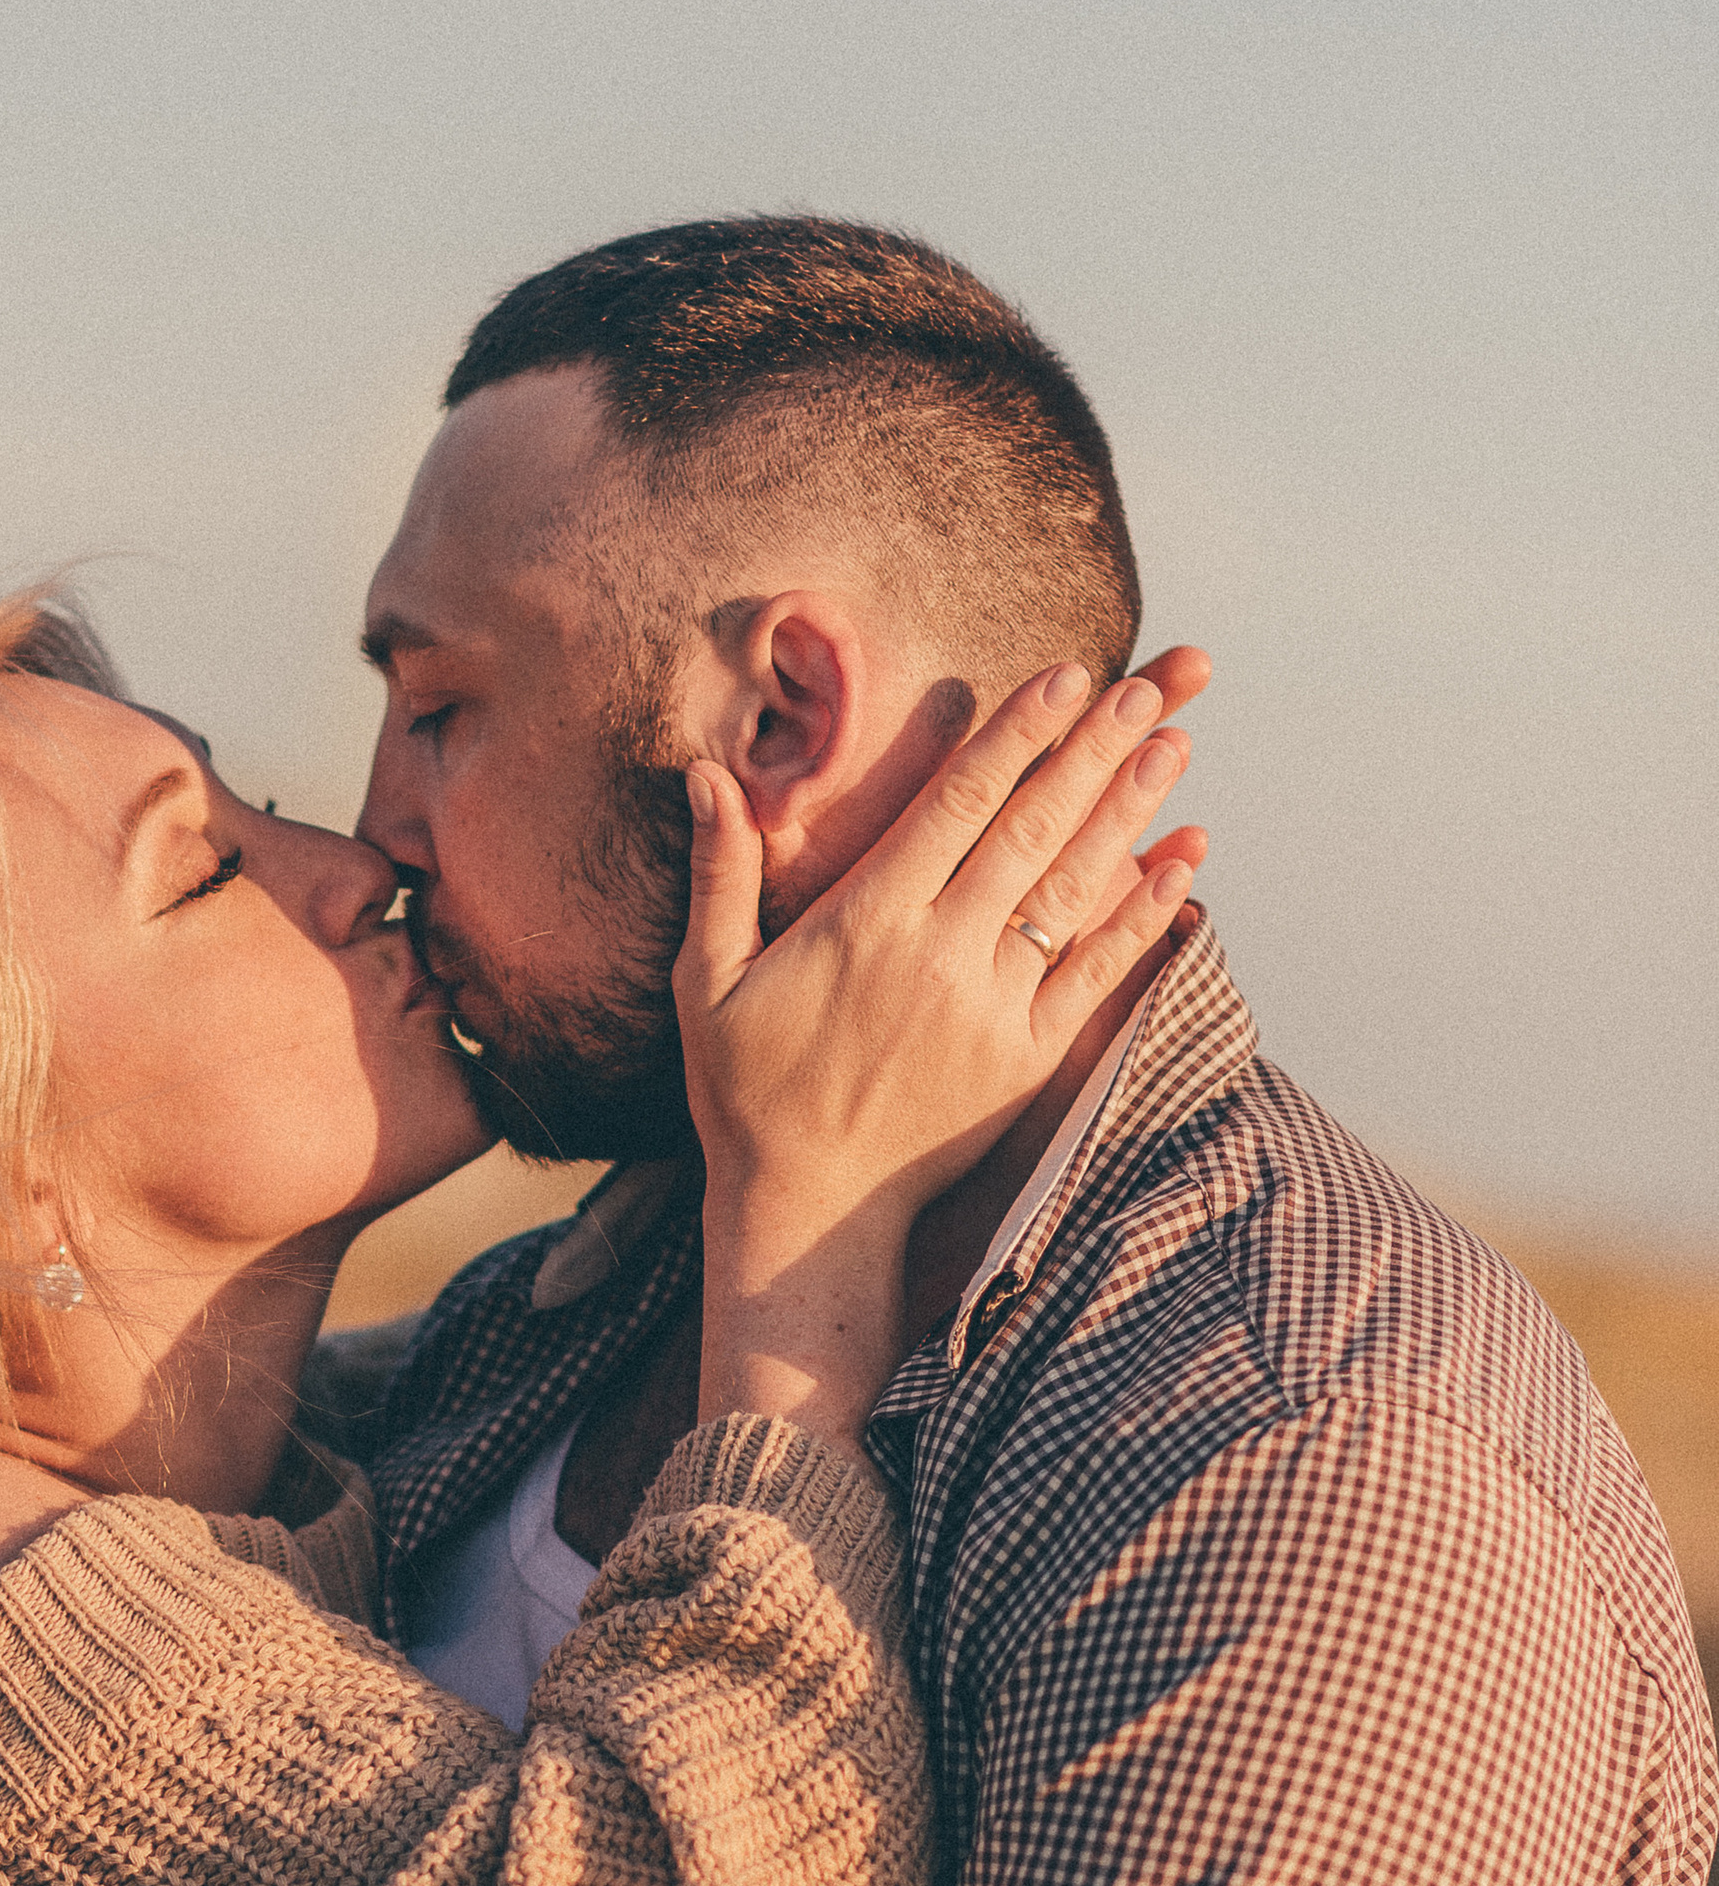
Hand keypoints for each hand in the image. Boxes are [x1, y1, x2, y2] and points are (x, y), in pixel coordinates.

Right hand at [679, 653, 1207, 1436]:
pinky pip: (1095, 974)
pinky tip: (1181, 866)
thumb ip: (718, 875)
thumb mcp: (707, 982)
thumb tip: (705, 775)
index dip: (1016, 733)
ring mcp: (992, 1009)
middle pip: (1031, 829)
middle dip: (1091, 751)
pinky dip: (1142, 916)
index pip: (958, 802)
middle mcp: (940, 956)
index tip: (1066, 675)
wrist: (808, 1210)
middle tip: (1145, 688)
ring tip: (1173, 744)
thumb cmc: (747, 1093)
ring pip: (1072, 890)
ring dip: (1127, 814)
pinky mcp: (1025, 1059)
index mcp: (868, 922)